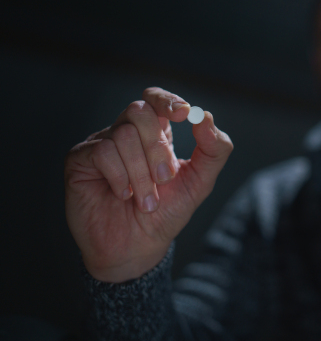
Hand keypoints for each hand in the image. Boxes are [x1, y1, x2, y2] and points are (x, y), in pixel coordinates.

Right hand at [65, 87, 232, 282]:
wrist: (138, 248)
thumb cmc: (167, 213)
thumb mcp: (200, 182)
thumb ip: (214, 150)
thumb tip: (205, 116)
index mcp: (155, 134)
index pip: (155, 98)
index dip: (167, 101)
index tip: (184, 113)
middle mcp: (126, 133)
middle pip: (140, 111)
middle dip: (157, 148)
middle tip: (165, 179)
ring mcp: (101, 144)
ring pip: (123, 135)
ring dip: (141, 173)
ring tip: (145, 200)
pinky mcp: (80, 160)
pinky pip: (103, 152)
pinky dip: (121, 178)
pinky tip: (123, 195)